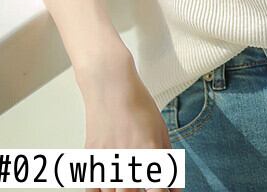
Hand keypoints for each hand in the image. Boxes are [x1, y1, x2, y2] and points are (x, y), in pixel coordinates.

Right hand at [80, 54, 180, 191]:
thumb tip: (174, 187)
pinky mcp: (91, 156)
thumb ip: (167, 161)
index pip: (157, 190)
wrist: (110, 85)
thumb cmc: (137, 102)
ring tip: (127, 179)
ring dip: (122, 190)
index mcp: (149, 152)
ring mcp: (107, 158)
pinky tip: (108, 188)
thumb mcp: (160, 129)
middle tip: (142, 184)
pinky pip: (92, 188)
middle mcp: (128, 157)